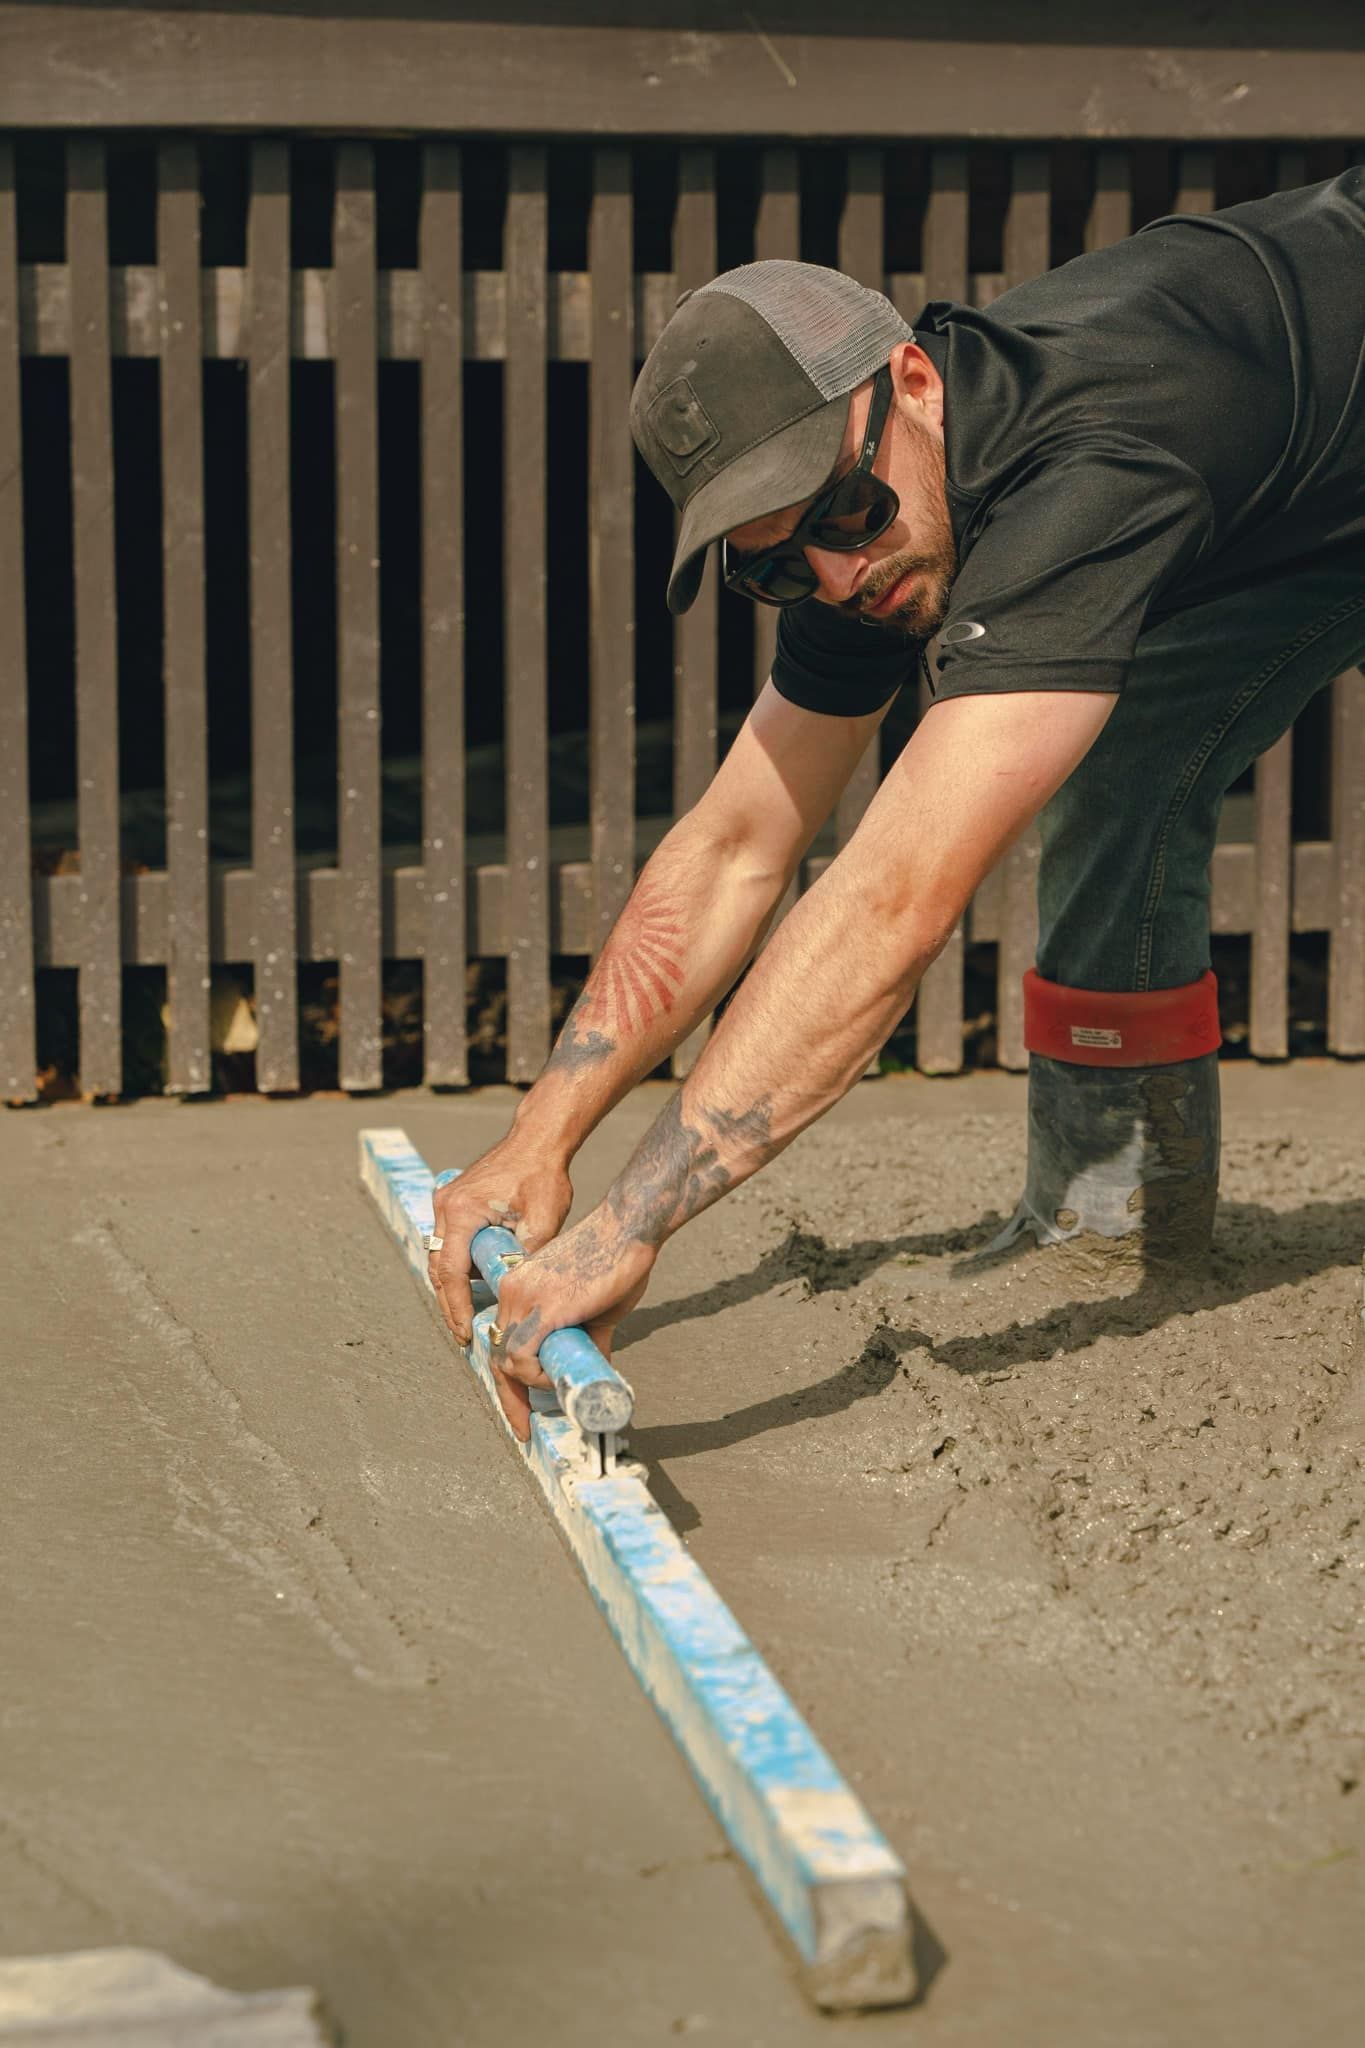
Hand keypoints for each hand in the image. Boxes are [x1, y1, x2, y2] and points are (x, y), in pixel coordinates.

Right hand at [429, 1138, 573, 1343]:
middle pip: (439, 1269)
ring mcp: (446, 1202)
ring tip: (467, 1318)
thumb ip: (524, 1259)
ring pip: (441, 1257)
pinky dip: (458, 1267)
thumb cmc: (543, 1175)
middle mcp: (445, 1206)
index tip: (465, 1334)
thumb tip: (516, 1295)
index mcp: (461, 1212)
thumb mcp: (542, 1222)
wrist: (538, 1139)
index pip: (451, 1273)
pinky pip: (449, 1242)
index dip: (457, 1308)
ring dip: (452, 1288)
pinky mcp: (454, 1201)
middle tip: (462, 1336)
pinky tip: (474, 1287)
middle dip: (450, 1305)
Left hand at [488, 1209, 655, 1441]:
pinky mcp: (542, 1308)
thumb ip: (588, 1334)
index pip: (502, 1337)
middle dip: (509, 1396)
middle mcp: (512, 1291)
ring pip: (506, 1358)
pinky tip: (560, 1374)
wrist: (628, 1228)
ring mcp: (523, 1298)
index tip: (521, 1407)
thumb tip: (593, 1364)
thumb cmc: (618, 1258)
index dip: (511, 1376)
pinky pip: (522, 1356)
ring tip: (562, 1382)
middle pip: (497, 1353)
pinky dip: (537, 1375)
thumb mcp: (595, 1305)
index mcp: (520, 1287)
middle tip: (524, 1426)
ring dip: (532, 1383)